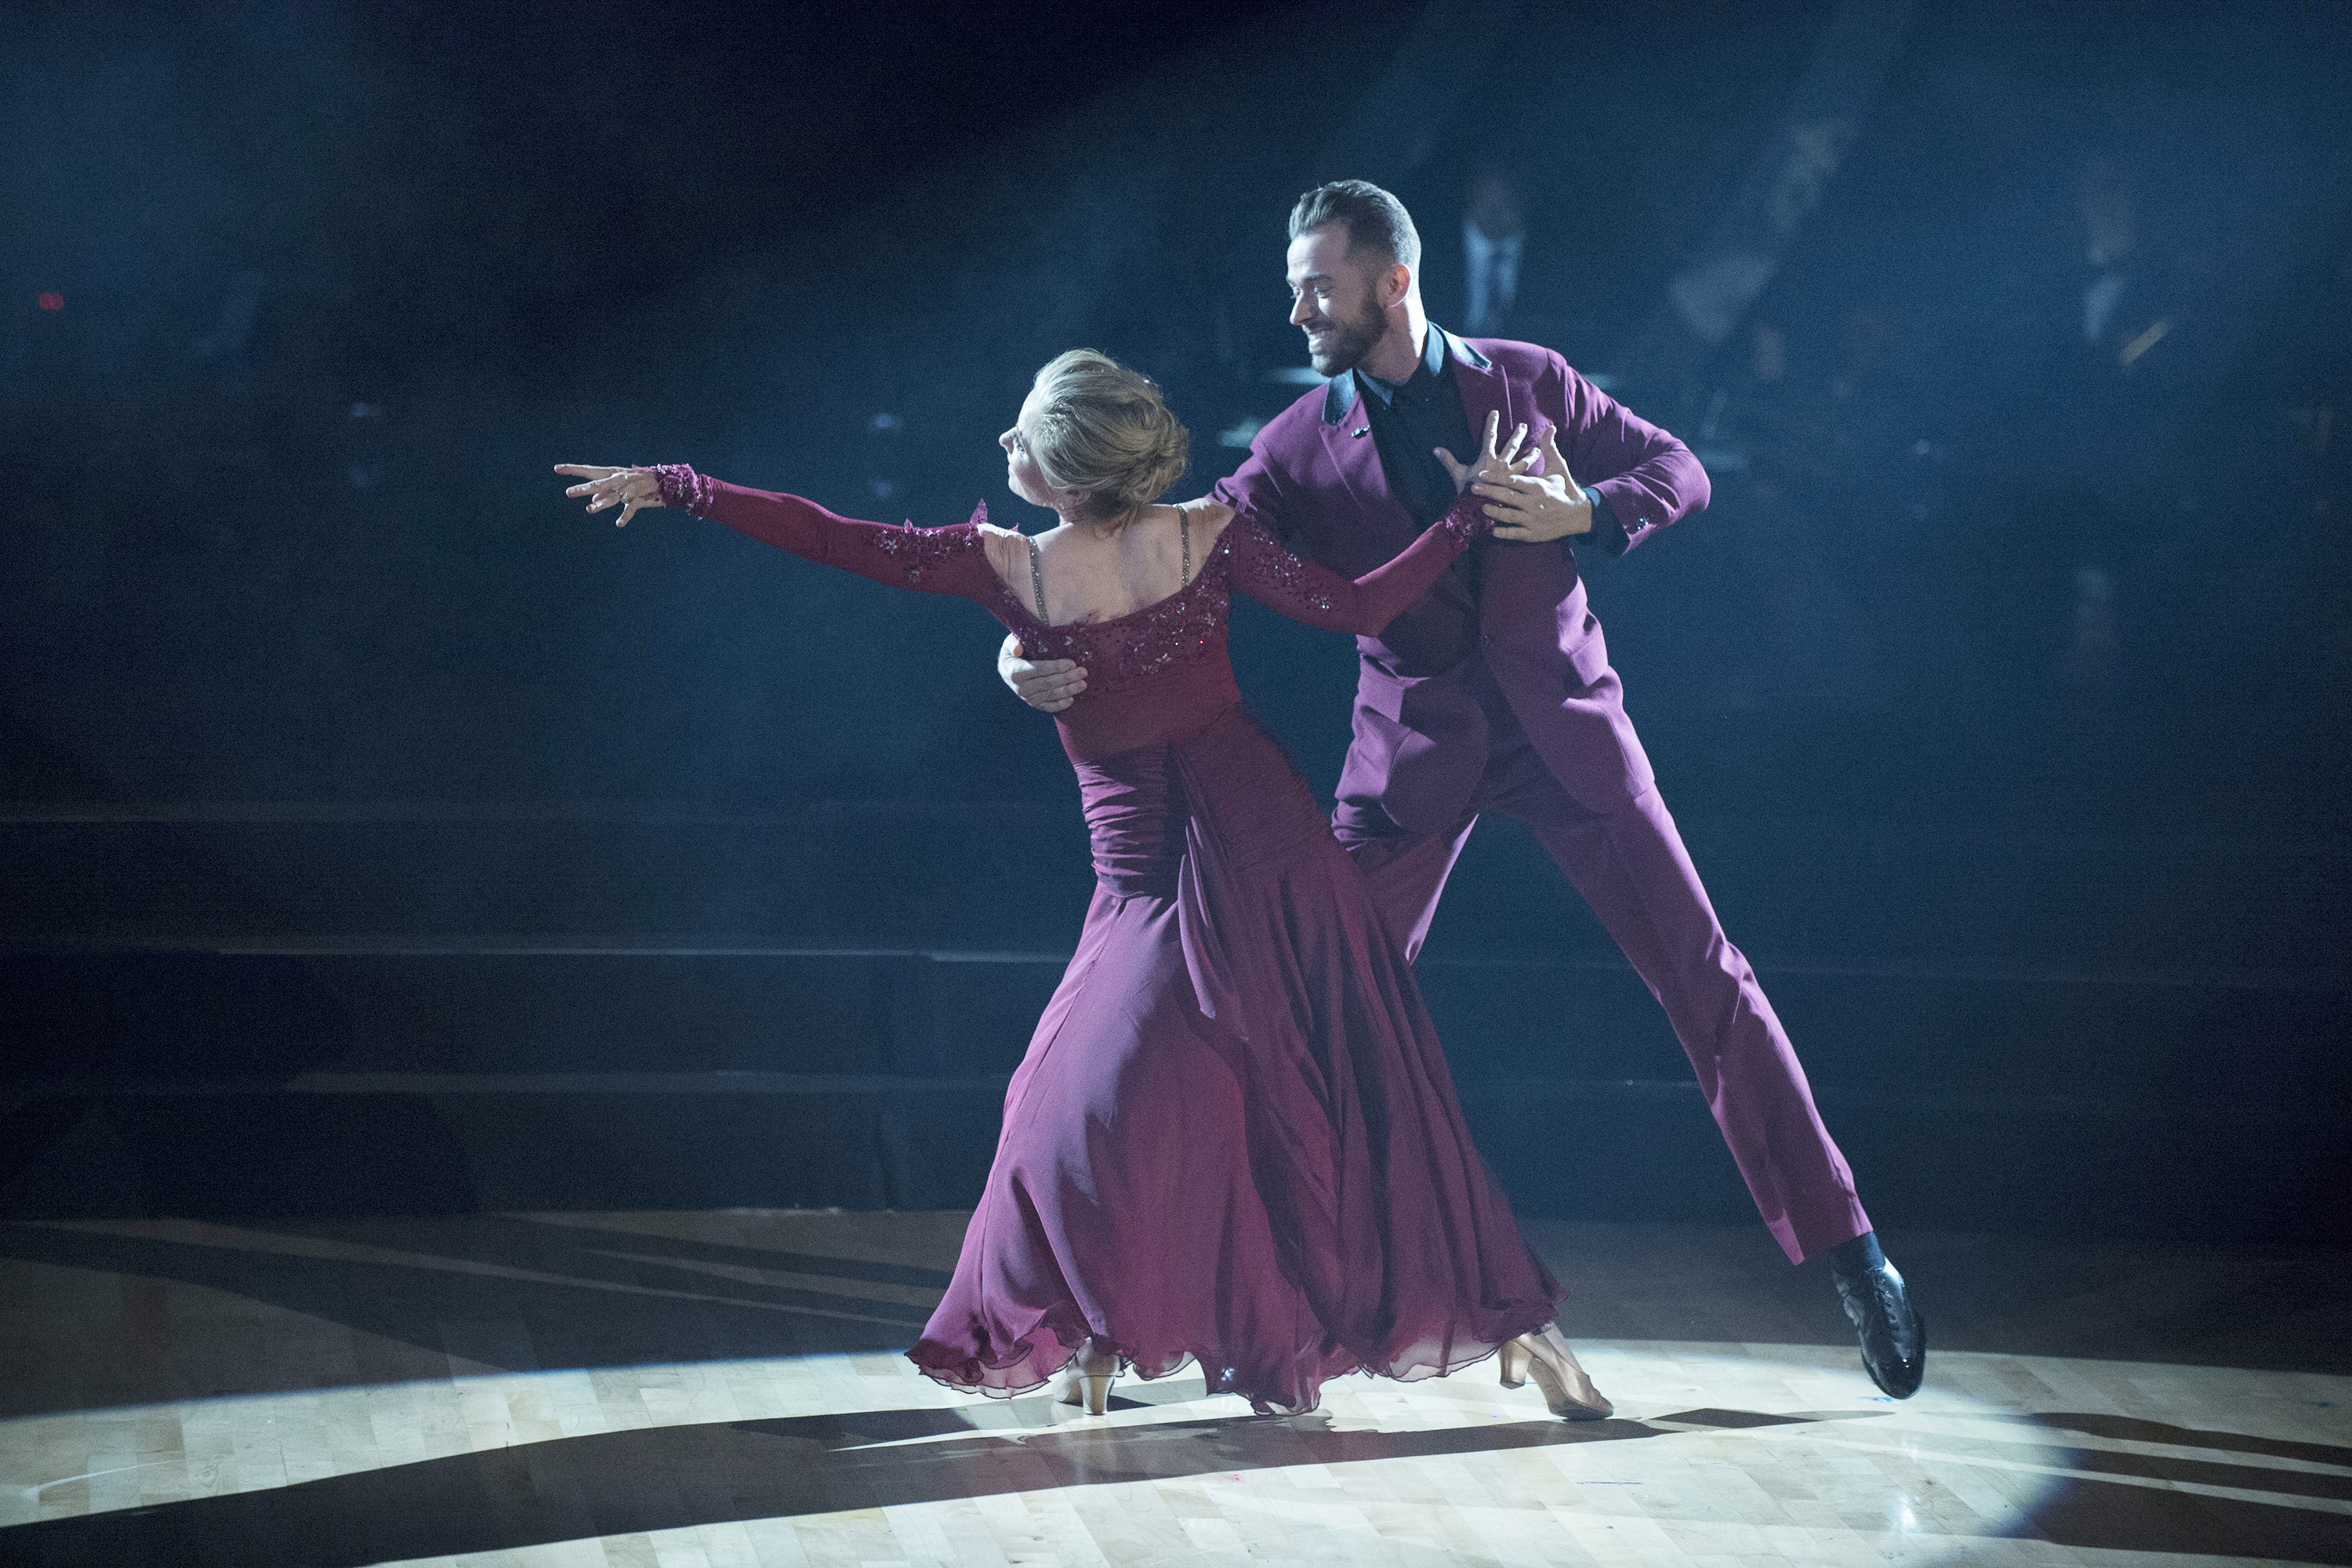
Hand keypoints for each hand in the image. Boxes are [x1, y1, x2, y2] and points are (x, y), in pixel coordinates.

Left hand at [556, 464, 665, 527]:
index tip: (556, 469)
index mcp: (611, 473)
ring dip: (602, 503)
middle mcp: (618, 479)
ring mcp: (629, 489)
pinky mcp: (640, 499)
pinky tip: (618, 524)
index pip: (589, 470)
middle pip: (598, 484)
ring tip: (590, 510)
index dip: (573, 469)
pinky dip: (625, 516)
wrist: (665, 482)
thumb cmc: (638, 483)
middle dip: (584, 489)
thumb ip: (605, 492)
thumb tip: (593, 502)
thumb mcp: (619, 485)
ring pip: (613, 497)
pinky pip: (631, 509)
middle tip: (569, 493)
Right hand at [1000, 632, 1086, 712]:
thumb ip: (1013, 643)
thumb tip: (1018, 649)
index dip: (1057, 667)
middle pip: (1048, 683)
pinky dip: (1060, 705)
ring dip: (1068, 690)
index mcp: (1015, 672)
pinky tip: (1072, 699)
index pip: (1040, 669)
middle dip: (1068, 678)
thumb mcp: (1010, 643)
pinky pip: (1048, 707)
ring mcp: (1027, 698)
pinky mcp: (1033, 704)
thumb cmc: (1013, 653)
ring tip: (1083, 684)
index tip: (1072, 663)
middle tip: (1083, 672)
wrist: (1006, 670)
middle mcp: (1021, 687)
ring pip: (1051, 695)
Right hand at [1433, 410, 1533, 493]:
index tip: (1495, 411)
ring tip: (1538, 450)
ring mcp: (1510, 476)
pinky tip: (1540, 475)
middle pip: (1511, 446)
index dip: (1491, 423)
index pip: (1489, 436)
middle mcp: (1501, 464)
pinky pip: (1526, 479)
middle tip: (1524, 425)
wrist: (1478, 510)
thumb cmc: (1467, 492)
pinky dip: (1533, 477)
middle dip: (1517, 434)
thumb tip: (1435, 449)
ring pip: (1524, 462)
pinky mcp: (1515, 487)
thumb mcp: (1457, 475)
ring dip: (1531, 455)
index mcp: (1487, 459)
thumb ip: (1448, 461)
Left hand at [1475, 427, 1593, 541]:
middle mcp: (1535, 503)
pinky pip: (1516, 534)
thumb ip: (1549, 448)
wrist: (1580, 514)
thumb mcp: (1559, 466)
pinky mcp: (1534, 534)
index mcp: (1539, 486)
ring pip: (1510, 516)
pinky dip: (1504, 533)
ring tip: (1481, 507)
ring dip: (1494, 512)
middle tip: (1473, 489)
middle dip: (1490, 492)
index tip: (1481, 474)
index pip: (1514, 480)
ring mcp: (1534, 520)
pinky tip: (1492, 531)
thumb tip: (1550, 427)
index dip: (1496, 477)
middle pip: (1508, 497)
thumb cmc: (1566, 488)